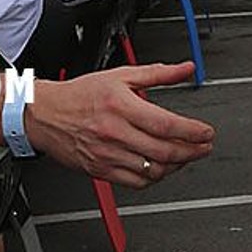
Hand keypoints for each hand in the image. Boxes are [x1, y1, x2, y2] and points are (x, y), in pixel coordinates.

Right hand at [26, 61, 214, 188]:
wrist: (44, 114)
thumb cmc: (80, 94)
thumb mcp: (121, 75)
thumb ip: (158, 73)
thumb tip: (186, 68)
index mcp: (121, 106)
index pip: (166, 125)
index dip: (192, 132)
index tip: (206, 133)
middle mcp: (114, 133)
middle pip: (164, 151)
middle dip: (192, 151)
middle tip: (204, 147)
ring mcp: (107, 155)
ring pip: (152, 170)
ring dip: (176, 166)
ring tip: (186, 157)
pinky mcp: (100, 170)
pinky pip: (134, 182)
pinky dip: (154, 178)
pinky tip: (162, 167)